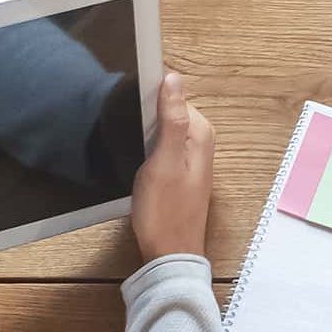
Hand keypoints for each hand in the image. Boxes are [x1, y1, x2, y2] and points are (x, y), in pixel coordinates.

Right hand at [128, 71, 213, 259]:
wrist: (168, 252)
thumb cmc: (165, 212)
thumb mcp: (164, 162)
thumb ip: (171, 120)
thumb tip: (174, 79)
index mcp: (201, 133)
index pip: (175, 93)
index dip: (149, 96)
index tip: (131, 108)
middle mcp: (201, 142)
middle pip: (168, 111)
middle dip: (145, 117)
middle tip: (130, 139)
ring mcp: (190, 157)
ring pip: (161, 129)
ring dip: (143, 134)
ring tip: (133, 153)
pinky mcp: (178, 170)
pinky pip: (160, 145)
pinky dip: (145, 148)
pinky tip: (137, 161)